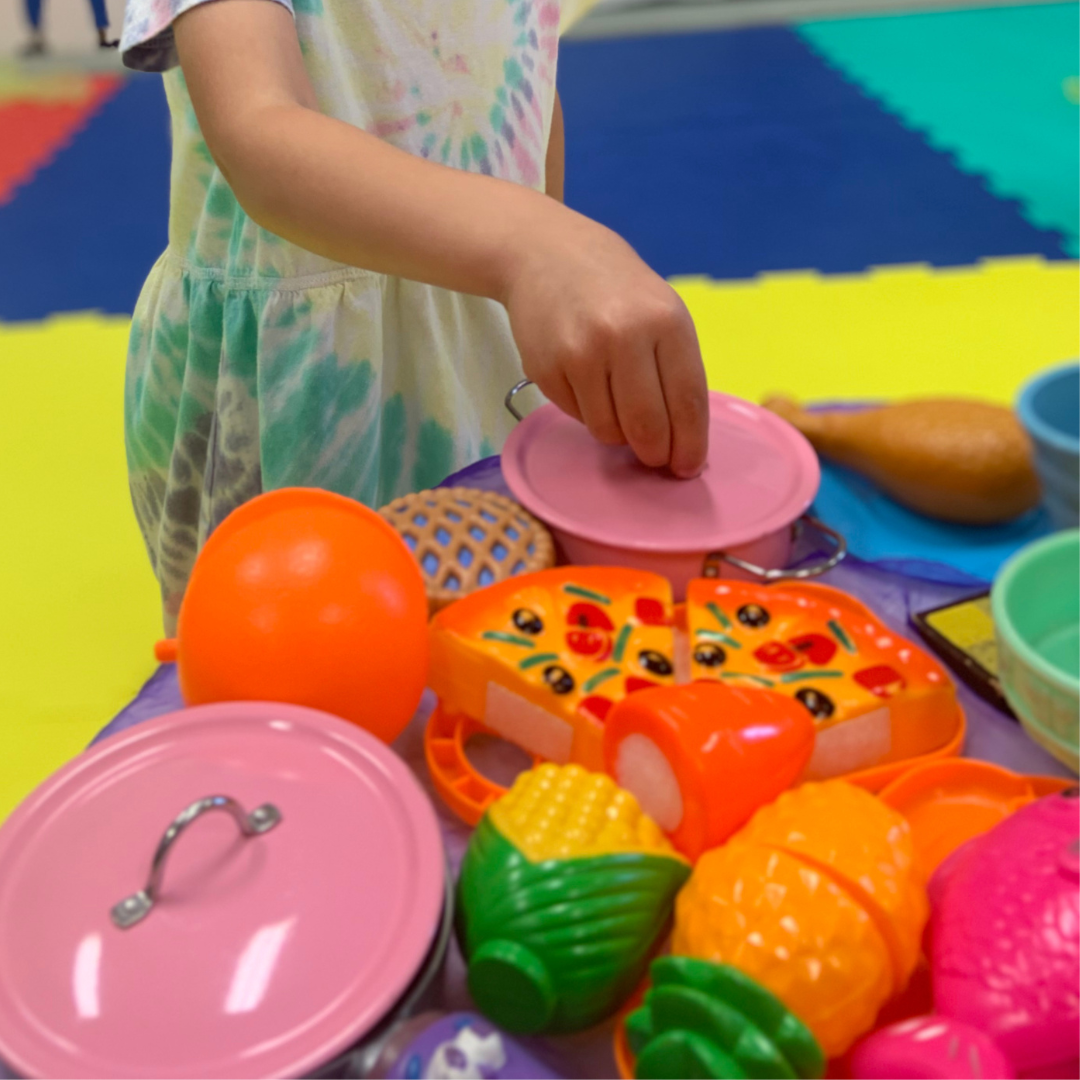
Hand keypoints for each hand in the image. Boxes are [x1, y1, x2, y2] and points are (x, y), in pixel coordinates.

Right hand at [503, 208, 708, 477]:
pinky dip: (587, 414)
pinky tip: (586, 383)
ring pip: (608, 430)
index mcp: (665, 321)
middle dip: (655, 453)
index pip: (686, 400)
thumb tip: (681, 439)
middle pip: (647, 426)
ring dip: (618, 434)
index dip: (690, 444)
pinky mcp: (545, 369)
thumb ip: (674, 368)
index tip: (688, 467)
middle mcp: (623, 336)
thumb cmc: (616, 289)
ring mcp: (579, 353)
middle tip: (655, 458)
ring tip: (616, 406)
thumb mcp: (660, 311)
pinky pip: (576, 418)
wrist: (546, 255)